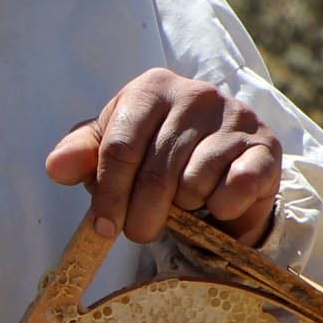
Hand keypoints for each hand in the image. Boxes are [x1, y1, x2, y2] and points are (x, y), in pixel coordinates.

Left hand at [45, 70, 282, 245]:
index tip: (103, 227)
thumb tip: (56, 168)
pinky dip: (221, 207)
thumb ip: (81, 154)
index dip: (108, 194)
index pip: (118, 147)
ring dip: (183, 208)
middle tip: (138, 233)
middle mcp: (196, 94)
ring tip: (182, 203)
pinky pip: (236, 188)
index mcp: (151, 88)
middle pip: (154, 172)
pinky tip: (215, 202)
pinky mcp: (267, 146)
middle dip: (141, 214)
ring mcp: (236, 117)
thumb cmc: (154, 153)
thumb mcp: (111, 148)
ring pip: (193, 182)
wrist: (221, 161)